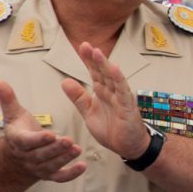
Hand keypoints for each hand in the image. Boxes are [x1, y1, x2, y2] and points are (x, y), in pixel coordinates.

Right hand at [0, 81, 85, 182]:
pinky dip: (71, 174)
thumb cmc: (20, 130)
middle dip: (55, 149)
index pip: (27, 142)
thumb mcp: (13, 114)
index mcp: (19, 141)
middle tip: (69, 140)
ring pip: (51, 165)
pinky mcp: (49, 174)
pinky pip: (60, 177)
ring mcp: (38, 167)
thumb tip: (0, 82)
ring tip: (77, 149)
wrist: (18, 154)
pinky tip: (83, 166)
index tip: (50, 134)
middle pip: (41, 154)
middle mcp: (28, 157)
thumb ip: (9, 99)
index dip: (38, 139)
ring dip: (65, 159)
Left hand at [61, 42, 150, 160]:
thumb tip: (65, 81)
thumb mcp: (88, 113)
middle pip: (103, 72)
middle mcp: (112, 92)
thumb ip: (78, 97)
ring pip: (113, 78)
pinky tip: (115, 70)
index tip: (82, 47)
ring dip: (105, 65)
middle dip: (95, 59)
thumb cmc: (112, 129)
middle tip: (86, 45)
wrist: (128, 147)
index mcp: (103, 92)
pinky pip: (123, 92)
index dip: (88, 60)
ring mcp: (121, 99)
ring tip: (98, 53)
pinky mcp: (127, 108)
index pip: (95, 73)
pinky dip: (119, 80)